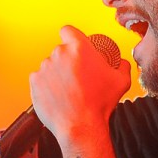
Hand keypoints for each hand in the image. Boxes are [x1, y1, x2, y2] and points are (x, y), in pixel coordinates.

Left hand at [30, 25, 130, 145]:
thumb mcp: (122, 81)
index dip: (71, 37)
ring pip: (50, 65)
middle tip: (77, 76)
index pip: (68, 30)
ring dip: (57, 73)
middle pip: (60, 51)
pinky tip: (57, 96)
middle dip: (67, 60)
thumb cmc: (101, 103)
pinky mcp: (34, 82)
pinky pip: (40, 79)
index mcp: (79, 47)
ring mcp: (45, 67)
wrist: (81, 126)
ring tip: (68, 90)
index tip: (74, 47)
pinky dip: (46, 85)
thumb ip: (123, 66)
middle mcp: (59, 54)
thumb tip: (122, 62)